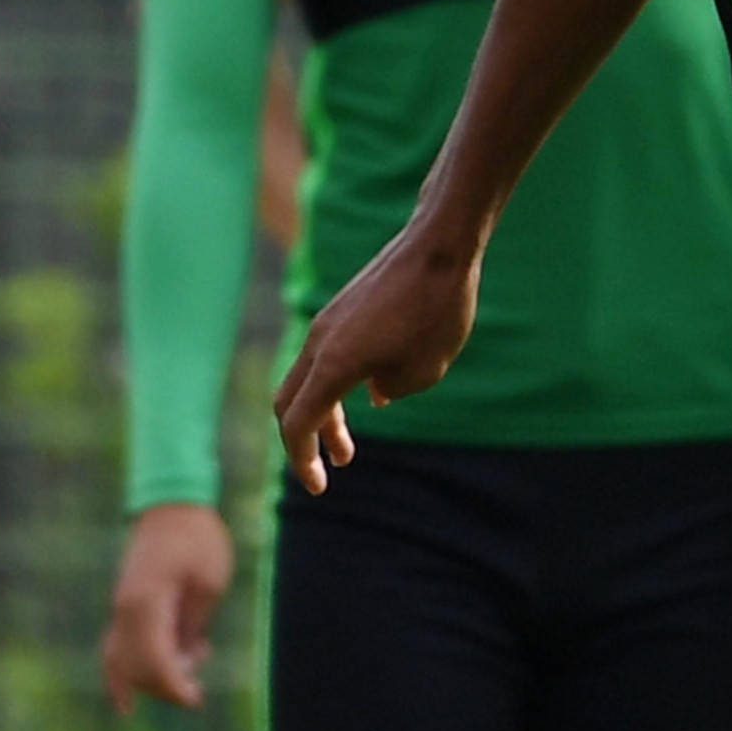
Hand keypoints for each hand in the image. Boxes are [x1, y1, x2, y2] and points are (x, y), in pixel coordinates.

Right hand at [100, 503, 235, 712]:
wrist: (174, 504)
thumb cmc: (199, 540)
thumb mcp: (209, 583)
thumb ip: (191, 625)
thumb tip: (181, 659)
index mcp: (147, 603)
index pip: (154, 661)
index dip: (174, 687)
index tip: (196, 701)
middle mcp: (125, 610)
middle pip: (138, 669)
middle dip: (167, 686)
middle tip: (199, 687)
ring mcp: (120, 608)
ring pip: (125, 663)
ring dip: (154, 677)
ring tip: (191, 660)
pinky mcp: (124, 606)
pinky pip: (114, 650)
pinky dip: (119, 677)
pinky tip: (126, 704)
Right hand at [270, 212, 485, 493]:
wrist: (441, 243)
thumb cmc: (438, 309)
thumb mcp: (424, 369)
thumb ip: (393, 389)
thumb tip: (377, 391)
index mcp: (333, 364)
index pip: (298, 424)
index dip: (302, 461)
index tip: (319, 487)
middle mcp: (320, 341)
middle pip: (290, 403)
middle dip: (305, 442)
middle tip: (328, 469)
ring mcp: (329, 321)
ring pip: (308, 378)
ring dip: (323, 415)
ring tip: (347, 449)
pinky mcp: (345, 307)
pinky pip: (327, 355)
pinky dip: (335, 384)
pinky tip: (372, 392)